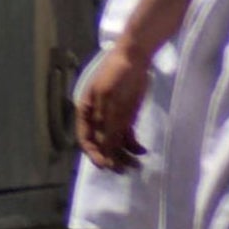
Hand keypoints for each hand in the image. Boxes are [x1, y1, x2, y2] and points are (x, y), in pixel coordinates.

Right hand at [77, 42, 153, 171]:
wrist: (134, 58)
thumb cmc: (116, 76)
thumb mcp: (110, 101)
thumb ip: (108, 126)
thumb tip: (105, 151)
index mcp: (86, 111)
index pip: (85, 138)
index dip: (94, 154)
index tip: (107, 166)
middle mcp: (97, 117)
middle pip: (102, 143)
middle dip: (112, 158)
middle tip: (125, 170)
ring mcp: (113, 117)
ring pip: (115, 142)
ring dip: (124, 154)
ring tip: (137, 164)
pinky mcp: (127, 115)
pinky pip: (128, 136)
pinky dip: (134, 145)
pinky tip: (142, 151)